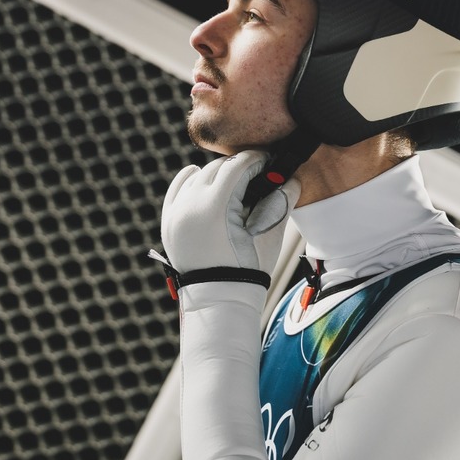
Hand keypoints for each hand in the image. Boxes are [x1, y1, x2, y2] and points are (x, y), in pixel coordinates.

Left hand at [161, 150, 300, 277]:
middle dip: (237, 166)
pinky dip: (189, 180)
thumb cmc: (248, 269)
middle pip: (217, 169)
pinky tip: (197, 174)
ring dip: (216, 174)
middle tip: (255, 170)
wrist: (219, 300)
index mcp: (216, 205)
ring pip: (197, 177)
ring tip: (233, 180)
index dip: (255, 159)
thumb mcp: (268, 235)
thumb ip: (281, 203)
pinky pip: (177, 190)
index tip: (267, 159)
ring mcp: (176, 213)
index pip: (237, 166)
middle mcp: (191, 204)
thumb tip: (291, 179)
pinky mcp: (169, 222)